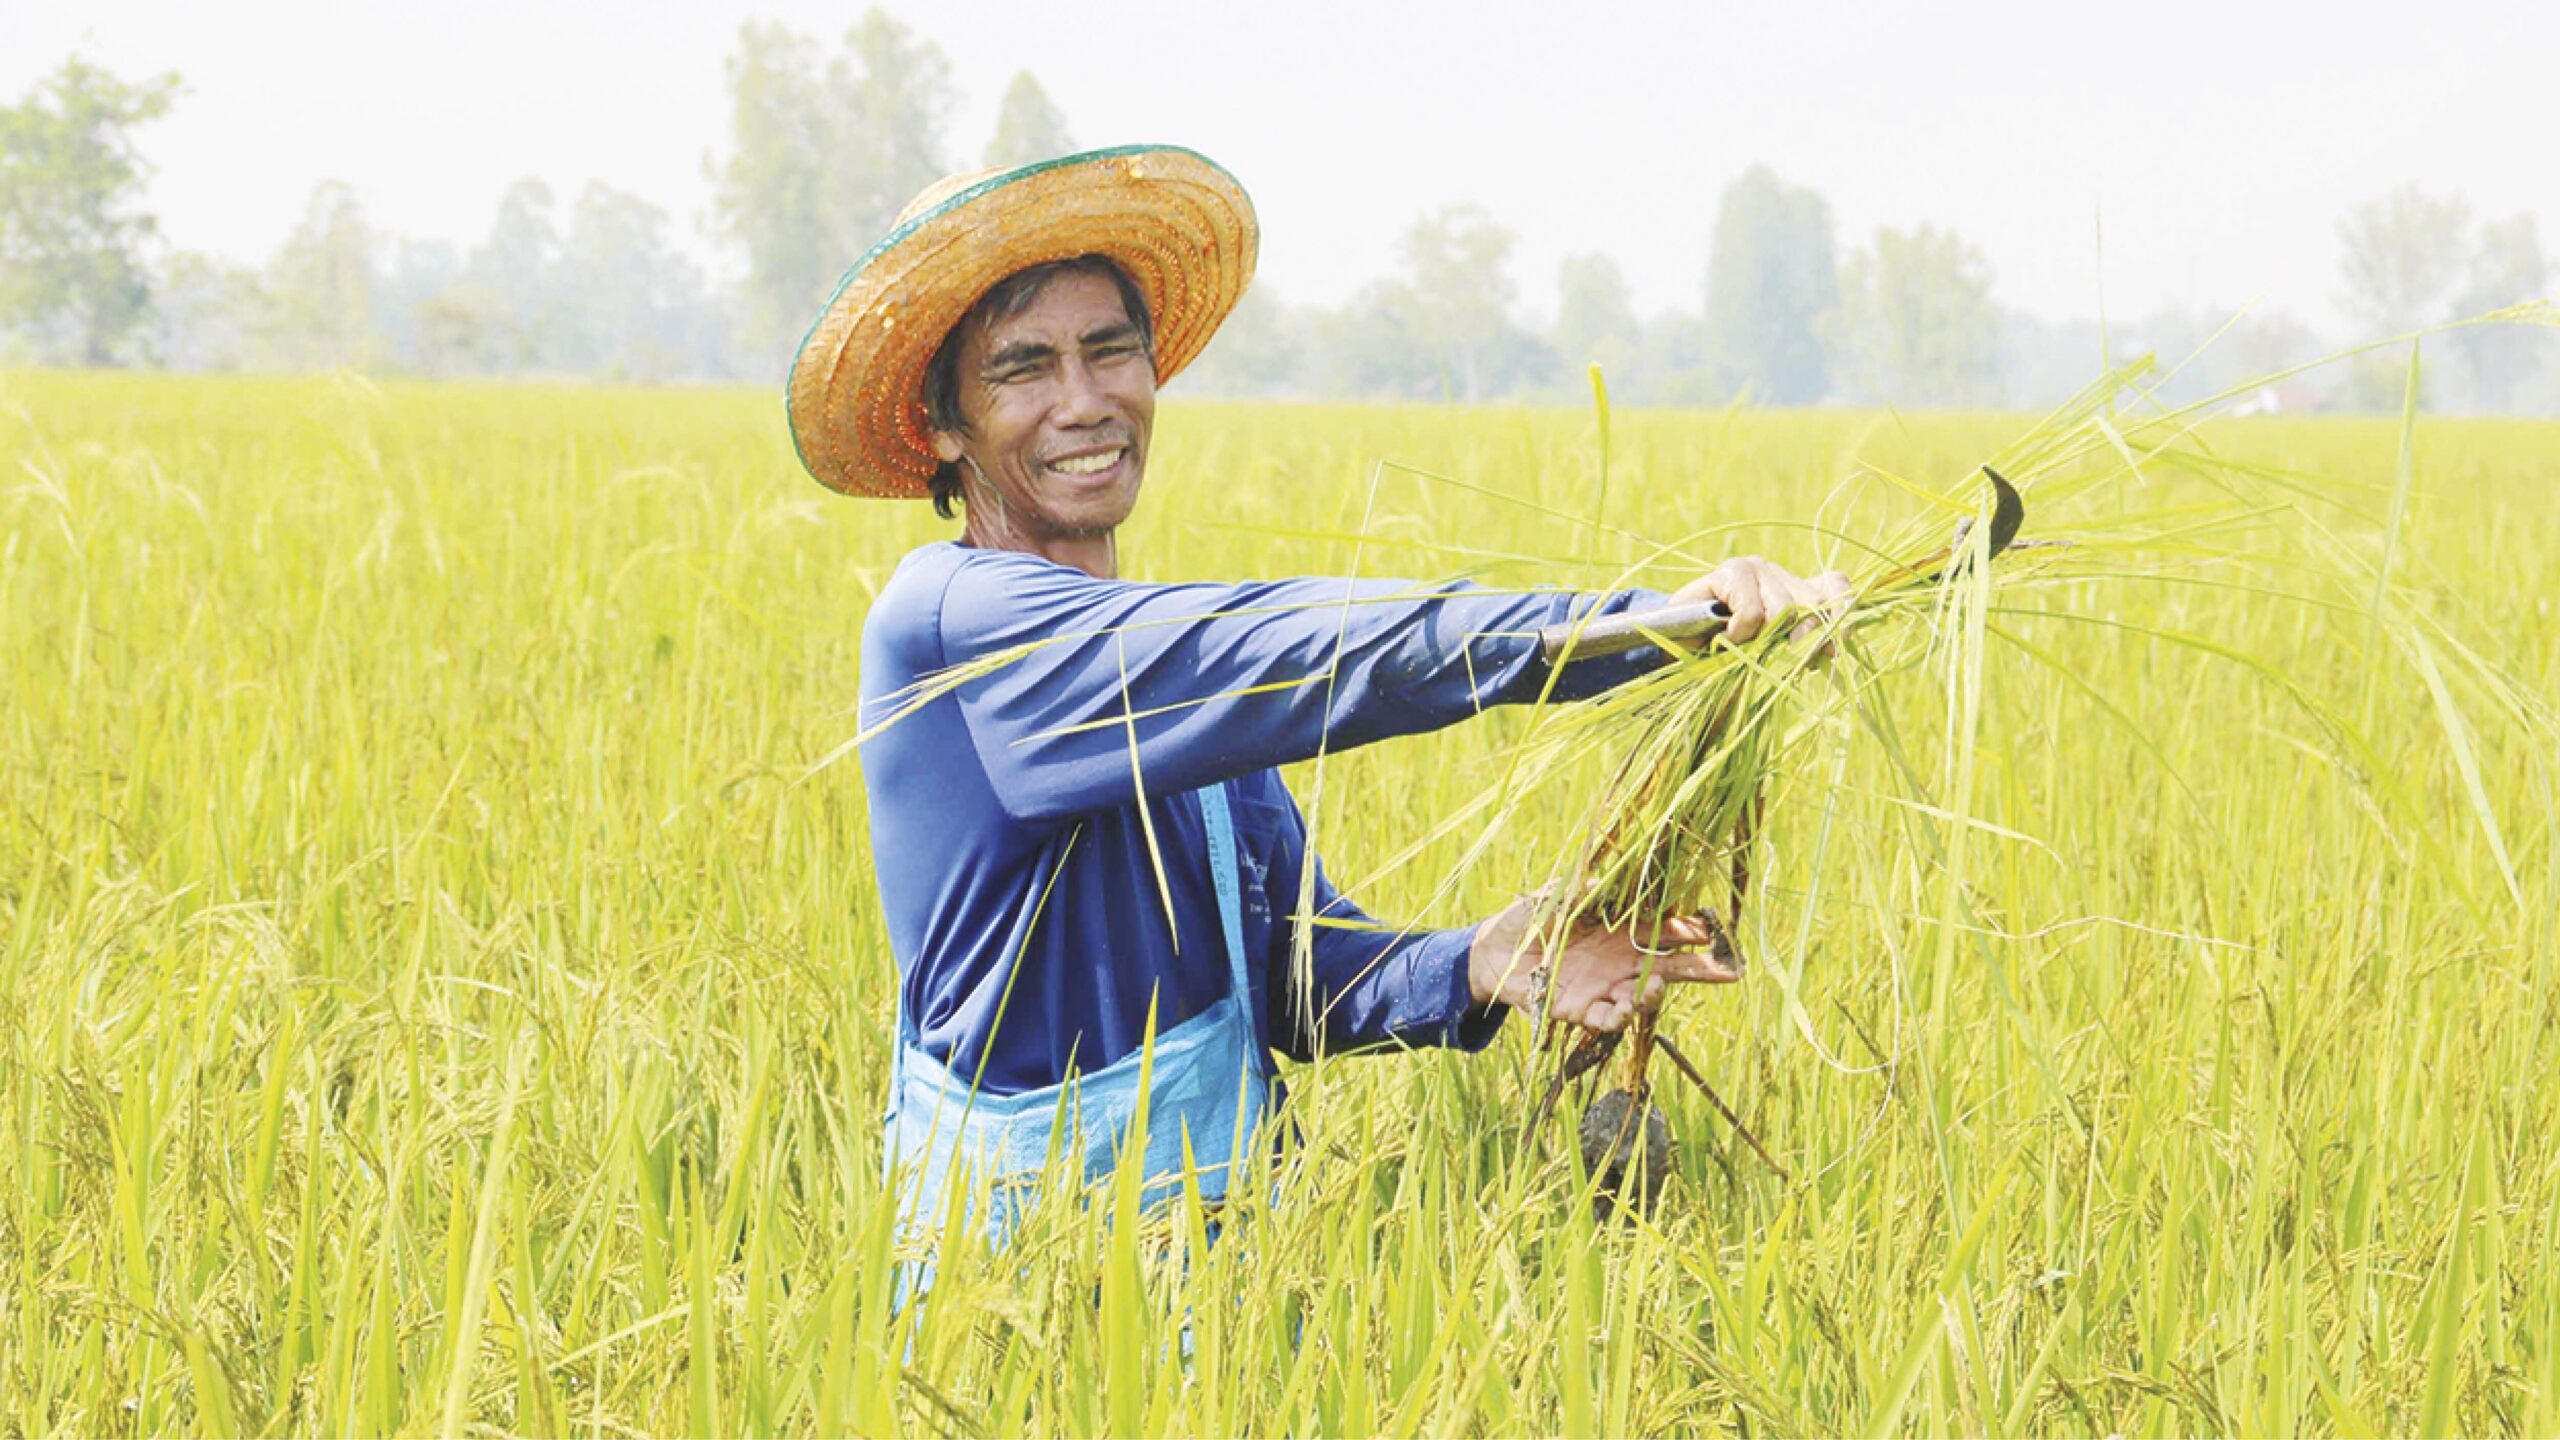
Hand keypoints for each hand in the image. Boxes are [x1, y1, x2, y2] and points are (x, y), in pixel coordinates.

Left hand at [1467, 899, 1742, 1032]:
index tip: (1711, 930)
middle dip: (1703, 969)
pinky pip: (1608, 1020)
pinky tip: (1623, 1009)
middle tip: (1729, 972)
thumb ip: (1592, 887)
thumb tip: (1624, 869)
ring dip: (1654, 994)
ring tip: (1654, 986)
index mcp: (1625, 928)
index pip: (1668, 928)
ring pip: (1644, 997)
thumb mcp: (1562, 894)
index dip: (1691, 929)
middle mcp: (1623, 960)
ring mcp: (1606, 987)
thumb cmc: (1533, 916)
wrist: (1494, 951)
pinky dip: (1619, 1018)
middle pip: (1673, 965)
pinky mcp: (1582, 1010)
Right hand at [1669, 556, 1851, 644]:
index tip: (1833, 649)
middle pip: (1815, 603)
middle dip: (1803, 640)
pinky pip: (1752, 612)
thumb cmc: (1726, 657)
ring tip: (1739, 647)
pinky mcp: (1730, 572)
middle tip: (1780, 662)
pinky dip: (1739, 635)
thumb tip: (1831, 648)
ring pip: (1783, 610)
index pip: (1836, 587)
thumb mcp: (1771, 656)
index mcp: (1795, 591)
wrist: (1673, 649)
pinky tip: (1723, 638)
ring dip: (1761, 641)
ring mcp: (1755, 569)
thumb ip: (1802, 648)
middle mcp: (1780, 574)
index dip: (1843, 613)